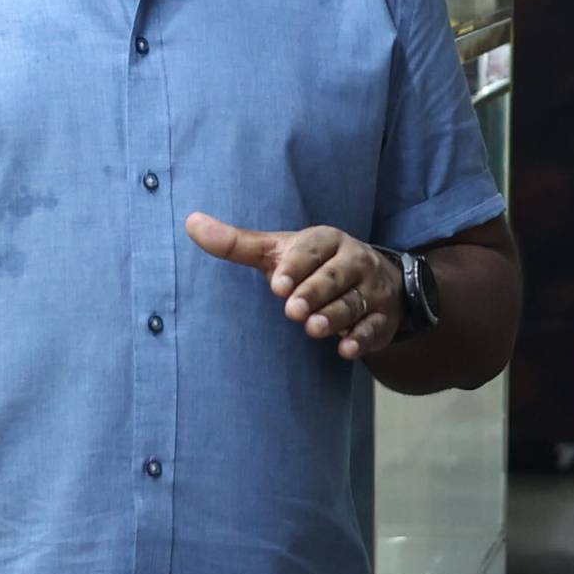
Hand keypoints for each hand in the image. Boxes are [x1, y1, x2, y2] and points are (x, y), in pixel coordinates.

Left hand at [186, 215, 400, 359]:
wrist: (375, 281)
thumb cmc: (313, 265)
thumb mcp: (279, 251)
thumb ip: (238, 243)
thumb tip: (191, 223)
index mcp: (327, 240)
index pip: (312, 249)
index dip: (296, 266)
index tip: (277, 285)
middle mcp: (353, 261)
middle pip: (334, 277)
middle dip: (314, 293)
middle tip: (293, 311)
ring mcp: (371, 290)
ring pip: (353, 303)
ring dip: (335, 317)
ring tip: (314, 329)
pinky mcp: (382, 318)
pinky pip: (374, 328)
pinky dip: (361, 339)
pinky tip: (346, 350)